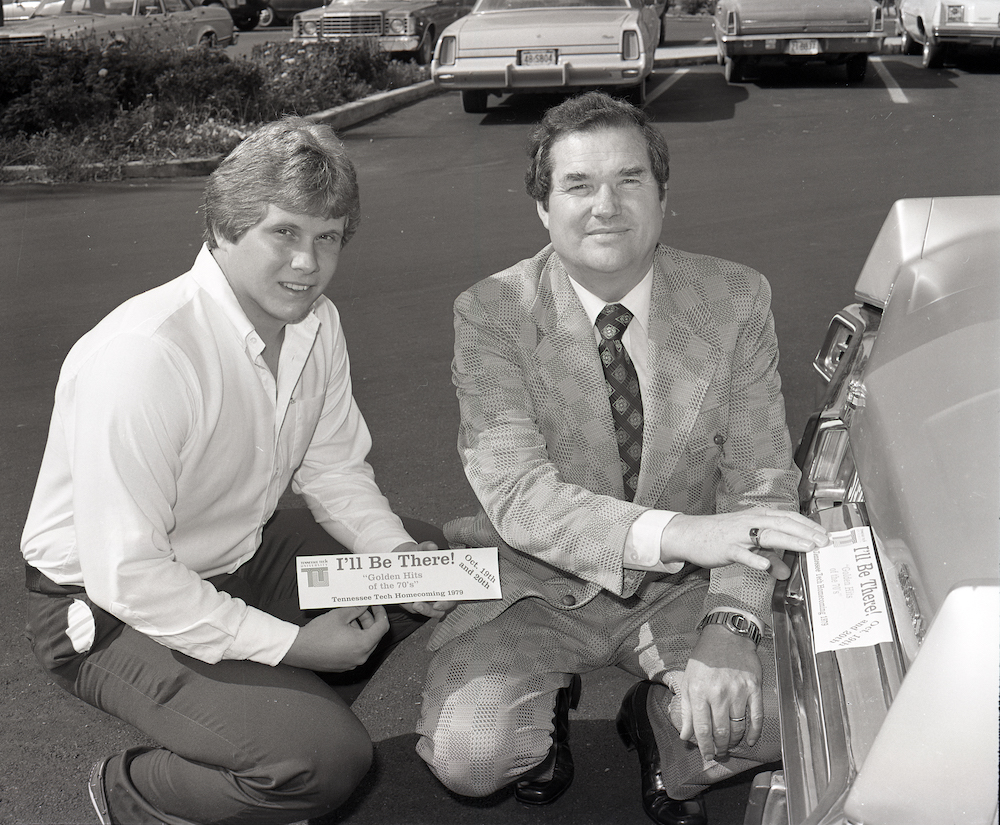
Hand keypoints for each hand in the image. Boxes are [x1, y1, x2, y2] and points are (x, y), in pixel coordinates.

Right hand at [282, 605, 388, 671]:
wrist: (298, 649)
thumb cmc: (318, 634)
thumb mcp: (340, 615)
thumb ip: (357, 609)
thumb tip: (365, 604)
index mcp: (363, 644)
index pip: (382, 627)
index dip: (381, 613)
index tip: (377, 606)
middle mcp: (360, 656)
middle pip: (374, 636)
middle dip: (369, 620)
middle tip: (362, 608)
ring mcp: (352, 663)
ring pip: (364, 643)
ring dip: (361, 629)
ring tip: (349, 617)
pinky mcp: (344, 665)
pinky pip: (355, 650)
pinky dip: (354, 639)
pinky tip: (343, 629)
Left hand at [393, 540, 457, 618]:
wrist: (403, 559)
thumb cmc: (417, 555)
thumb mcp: (420, 550)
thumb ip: (425, 547)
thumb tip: (432, 546)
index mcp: (446, 582)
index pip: (453, 597)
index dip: (447, 603)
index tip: (437, 604)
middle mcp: (439, 593)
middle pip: (441, 609)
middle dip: (430, 610)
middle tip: (418, 605)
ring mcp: (428, 599)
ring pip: (430, 612)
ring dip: (422, 611)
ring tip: (412, 604)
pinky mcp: (416, 602)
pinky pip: (416, 609)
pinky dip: (411, 607)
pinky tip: (404, 601)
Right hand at [660, 508, 828, 579]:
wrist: (689, 534)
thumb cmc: (719, 536)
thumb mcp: (747, 544)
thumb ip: (768, 556)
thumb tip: (785, 572)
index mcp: (756, 516)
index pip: (787, 517)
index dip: (807, 524)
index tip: (824, 534)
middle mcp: (749, 522)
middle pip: (781, 524)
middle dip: (805, 532)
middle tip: (823, 542)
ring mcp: (737, 534)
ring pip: (766, 535)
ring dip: (788, 541)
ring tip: (807, 548)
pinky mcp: (725, 547)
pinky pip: (742, 553)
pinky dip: (754, 558)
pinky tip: (766, 565)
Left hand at [672, 624, 762, 761]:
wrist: (726, 636)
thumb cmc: (704, 659)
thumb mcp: (688, 680)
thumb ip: (686, 710)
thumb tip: (685, 736)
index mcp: (699, 692)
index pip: (702, 729)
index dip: (705, 747)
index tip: (707, 756)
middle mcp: (719, 694)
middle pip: (721, 731)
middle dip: (720, 747)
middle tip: (719, 753)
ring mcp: (738, 691)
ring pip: (738, 727)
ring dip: (734, 742)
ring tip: (731, 746)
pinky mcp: (754, 688)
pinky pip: (755, 717)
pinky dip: (753, 733)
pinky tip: (749, 741)